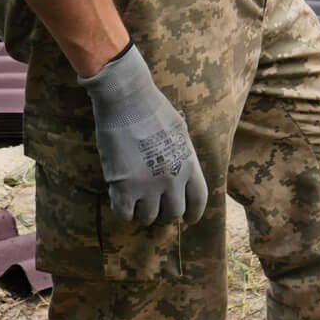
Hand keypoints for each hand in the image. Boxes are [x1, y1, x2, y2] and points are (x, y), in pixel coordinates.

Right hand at [78, 42, 208, 227]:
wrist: (127, 100)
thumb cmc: (153, 109)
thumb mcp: (180, 132)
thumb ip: (182, 155)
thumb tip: (181, 169)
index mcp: (189, 164)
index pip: (198, 200)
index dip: (194, 213)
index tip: (189, 220)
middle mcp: (173, 179)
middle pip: (173, 213)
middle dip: (165, 214)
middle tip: (156, 210)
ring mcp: (148, 185)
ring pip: (148, 217)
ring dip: (143, 213)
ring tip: (137, 203)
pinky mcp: (124, 187)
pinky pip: (124, 214)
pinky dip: (123, 211)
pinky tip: (120, 200)